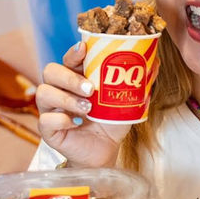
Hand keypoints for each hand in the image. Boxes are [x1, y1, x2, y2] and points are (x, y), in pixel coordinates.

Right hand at [36, 43, 130, 167]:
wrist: (107, 149)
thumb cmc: (113, 120)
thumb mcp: (128, 99)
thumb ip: (138, 81)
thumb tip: (155, 61)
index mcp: (77, 77)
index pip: (69, 59)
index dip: (74, 53)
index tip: (83, 49)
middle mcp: (61, 89)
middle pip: (51, 71)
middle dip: (69, 78)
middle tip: (90, 88)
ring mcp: (52, 109)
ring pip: (44, 93)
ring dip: (67, 99)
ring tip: (88, 108)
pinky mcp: (49, 129)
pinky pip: (45, 120)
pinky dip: (61, 120)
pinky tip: (76, 123)